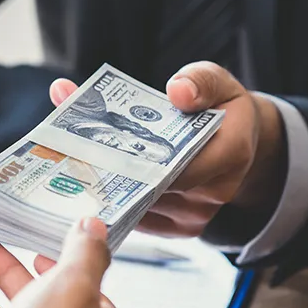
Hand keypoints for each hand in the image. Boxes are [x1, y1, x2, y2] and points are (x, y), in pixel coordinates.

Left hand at [50, 62, 286, 238]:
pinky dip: (118, 202)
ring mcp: (199, 215)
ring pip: (144, 207)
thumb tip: (177, 91)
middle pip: (155, 190)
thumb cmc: (221, 106)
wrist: (236, 137)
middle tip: (71, 157)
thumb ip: (199, 80)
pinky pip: (143, 221)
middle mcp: (217, 192)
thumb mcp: (216, 80)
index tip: (101, 150)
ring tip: (72, 167)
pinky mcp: (182, 228)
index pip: (182, 167)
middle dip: (114, 173)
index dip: (141, 162)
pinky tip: (88, 186)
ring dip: (111, 189)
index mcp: (231, 153)